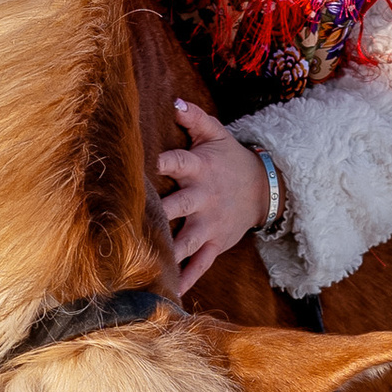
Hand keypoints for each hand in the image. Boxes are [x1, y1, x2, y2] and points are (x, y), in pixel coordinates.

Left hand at [156, 98, 269, 291]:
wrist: (265, 190)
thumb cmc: (231, 160)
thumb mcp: (217, 134)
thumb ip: (194, 118)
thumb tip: (172, 101)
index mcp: (199, 169)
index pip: (177, 163)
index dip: (160, 164)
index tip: (140, 166)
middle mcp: (203, 198)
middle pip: (175, 207)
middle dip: (155, 215)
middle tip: (127, 224)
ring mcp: (209, 224)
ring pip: (185, 241)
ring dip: (166, 252)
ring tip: (142, 264)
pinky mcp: (215, 243)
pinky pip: (200, 264)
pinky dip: (186, 277)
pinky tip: (168, 290)